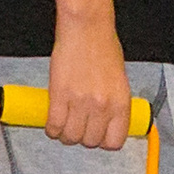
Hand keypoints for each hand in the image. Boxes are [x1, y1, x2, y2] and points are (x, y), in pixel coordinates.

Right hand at [47, 17, 131, 149]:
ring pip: (71, 136)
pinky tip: (52, 124)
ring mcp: (81, 102)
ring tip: (64, 127)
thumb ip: (114, 102)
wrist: (87, 30)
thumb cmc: (104, 49)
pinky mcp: (59, 94)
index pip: (114, 141)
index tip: (97, 137)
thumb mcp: (120, 81)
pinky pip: (54, 124)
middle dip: (82, 139)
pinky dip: (51, 129)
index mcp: (121, 103)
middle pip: (90, 142)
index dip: (104, 143)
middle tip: (77, 129)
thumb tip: (106, 121)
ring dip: (66, 136)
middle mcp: (103, 106)